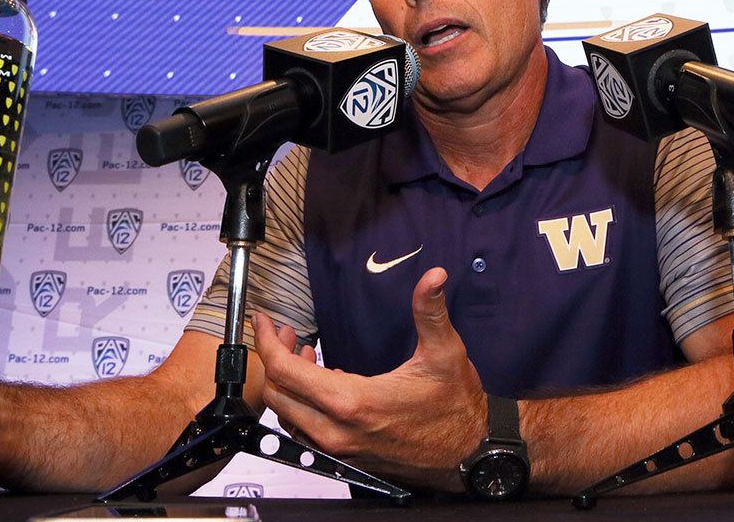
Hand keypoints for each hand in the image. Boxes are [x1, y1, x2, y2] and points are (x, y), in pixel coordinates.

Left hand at [254, 267, 487, 489]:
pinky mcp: (347, 457)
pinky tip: (324, 383)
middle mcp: (338, 431)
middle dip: (274, 358)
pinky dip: (302, 406)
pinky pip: (306, 432)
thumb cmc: (457, 405)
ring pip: (288, 417)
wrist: (470, 453)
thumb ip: (430, 311)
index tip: (264, 321)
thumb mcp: (444, 352)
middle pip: (278, 396)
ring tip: (303, 354)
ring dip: (287, 384)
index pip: (286, 373)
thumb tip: (433, 276)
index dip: (267, 342)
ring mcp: (340, 448)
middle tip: (286, 332)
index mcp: (353, 402)